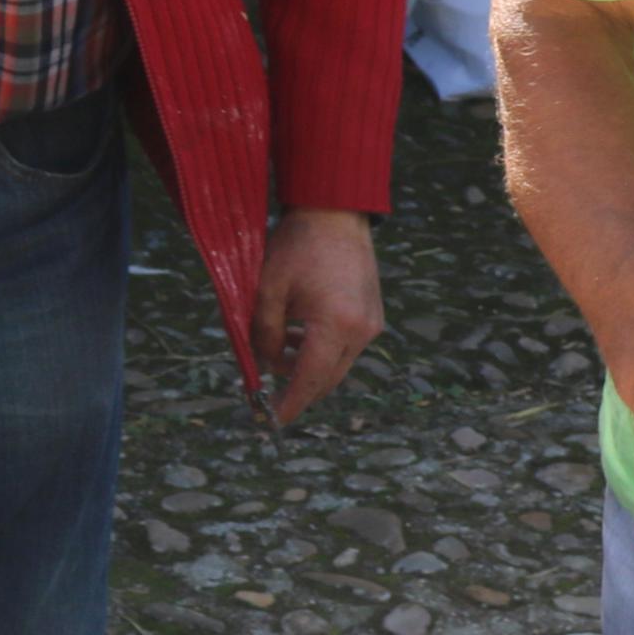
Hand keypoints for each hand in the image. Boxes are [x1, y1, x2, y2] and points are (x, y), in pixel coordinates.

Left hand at [251, 210, 382, 425]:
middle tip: (266, 389)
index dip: (289, 403)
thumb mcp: (267, 291)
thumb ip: (261, 334)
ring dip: (307, 367)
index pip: (309, 379)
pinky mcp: (373, 316)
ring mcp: (372, 324)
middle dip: (296, 388)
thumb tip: (260, 367)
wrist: (336, 214)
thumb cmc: (298, 247)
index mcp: (335, 324)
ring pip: (337, 365)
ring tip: (277, 348)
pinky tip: (298, 334)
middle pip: (327, 378)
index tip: (271, 420)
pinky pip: (346, 347)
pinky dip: (321, 351)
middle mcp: (361, 330)